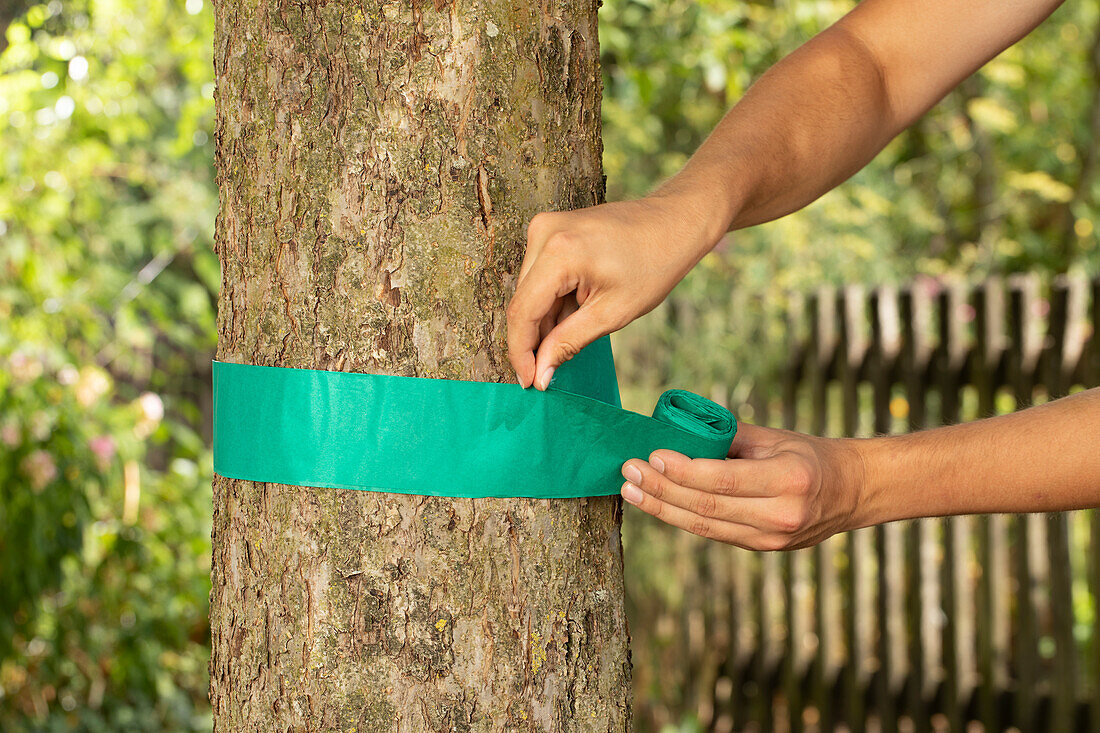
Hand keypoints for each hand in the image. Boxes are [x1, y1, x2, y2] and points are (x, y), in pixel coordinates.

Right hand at [506, 195, 720, 389]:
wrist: (674, 222)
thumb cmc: (653, 265)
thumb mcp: (613, 313)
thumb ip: (568, 343)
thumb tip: (540, 374)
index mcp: (559, 252)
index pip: (522, 312)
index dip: (521, 352)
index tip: (529, 383)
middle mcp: (544, 232)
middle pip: (523, 301)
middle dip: (534, 338)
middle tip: (553, 367)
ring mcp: (545, 227)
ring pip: (529, 290)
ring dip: (546, 318)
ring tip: (582, 324)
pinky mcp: (551, 229)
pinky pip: (540, 275)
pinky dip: (553, 299)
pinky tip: (579, 307)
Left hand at [619, 423, 866, 549]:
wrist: (852, 492)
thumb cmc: (810, 455)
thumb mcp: (776, 438)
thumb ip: (728, 438)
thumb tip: (679, 433)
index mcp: (788, 481)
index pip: (723, 480)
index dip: (683, 472)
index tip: (653, 456)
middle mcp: (780, 515)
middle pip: (707, 507)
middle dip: (662, 490)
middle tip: (629, 471)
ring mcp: (771, 539)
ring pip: (705, 527)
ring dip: (662, 508)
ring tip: (632, 490)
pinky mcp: (762, 548)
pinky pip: (714, 533)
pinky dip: (682, 518)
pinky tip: (658, 503)